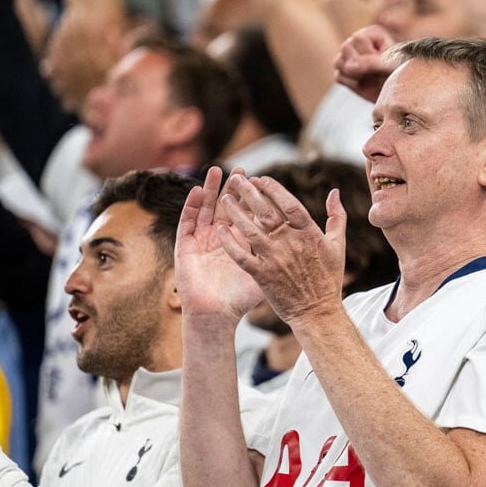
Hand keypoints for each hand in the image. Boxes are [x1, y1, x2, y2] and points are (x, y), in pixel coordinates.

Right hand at [175, 167, 264, 323]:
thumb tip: (300, 242)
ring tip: (217, 171)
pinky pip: (187, 223)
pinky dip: (190, 207)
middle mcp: (220, 239)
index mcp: (238, 243)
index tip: (260, 180)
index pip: (246, 215)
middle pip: (226, 207)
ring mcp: (201, 241)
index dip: (252, 198)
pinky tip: (196, 192)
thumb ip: (276, 255)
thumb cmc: (239, 299)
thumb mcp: (262, 273)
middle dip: (234, 189)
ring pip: (205, 210)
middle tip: (242, 170)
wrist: (215, 316)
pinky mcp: (185, 246)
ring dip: (210, 190)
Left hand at [215, 172, 345, 326]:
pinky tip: (220, 230)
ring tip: (224, 199)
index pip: (289, 204)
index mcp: (309, 234)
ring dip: (235, 213)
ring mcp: (276, 259)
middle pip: (266, 212)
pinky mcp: (263, 276)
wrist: (318, 312)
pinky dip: (230, 243)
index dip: (273, 189)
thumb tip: (335, 191)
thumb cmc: (328, 279)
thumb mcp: (338, 245)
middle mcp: (291, 243)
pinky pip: (242, 256)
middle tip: (236, 179)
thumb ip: (337, 216)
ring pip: (251, 230)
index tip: (260, 179)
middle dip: (250, 193)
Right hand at [333, 25, 397, 102]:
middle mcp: (358, 42)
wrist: (399, 90)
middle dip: (360, 65)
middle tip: (375, 72)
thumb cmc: (400, 71)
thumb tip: (349, 66)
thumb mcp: (390, 64)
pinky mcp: (345, 72)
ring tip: (370, 77)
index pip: (358, 39)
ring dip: (354, 74)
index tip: (381, 63)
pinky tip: (362, 83)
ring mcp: (350, 57)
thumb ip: (371, 63)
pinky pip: (338, 76)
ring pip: (338, 62)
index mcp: (371, 33)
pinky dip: (349, 82)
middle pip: (345, 48)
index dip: (367, 54)